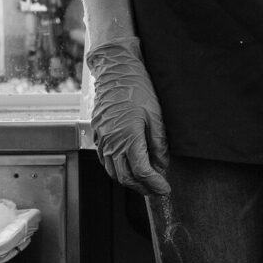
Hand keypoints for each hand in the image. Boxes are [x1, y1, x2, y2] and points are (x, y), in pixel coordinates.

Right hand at [83, 38, 170, 195]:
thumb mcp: (156, 115)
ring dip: (130, 182)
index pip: (142, 172)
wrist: (115, 72)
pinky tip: (127, 168)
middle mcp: (112, 143)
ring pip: (113, 172)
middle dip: (143, 188)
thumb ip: (159, 144)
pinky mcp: (96, 135)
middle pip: (126, 178)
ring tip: (145, 183)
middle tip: (157, 190)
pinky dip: (117, 171)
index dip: (155, 184)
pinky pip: (105, 161)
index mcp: (128, 138)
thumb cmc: (137, 89)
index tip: (166, 189)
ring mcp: (101, 140)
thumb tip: (162, 165)